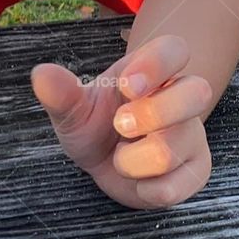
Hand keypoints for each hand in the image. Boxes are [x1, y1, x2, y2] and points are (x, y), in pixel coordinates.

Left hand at [31, 35, 212, 208]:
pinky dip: (145, 189)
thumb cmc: (95, 126)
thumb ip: (62, 93)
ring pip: (175, 147)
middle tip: (120, 124)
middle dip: (153, 113)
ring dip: (132, 160)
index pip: (175, 50)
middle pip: (197, 92)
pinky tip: (138, 181)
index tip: (127, 86)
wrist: (106, 164)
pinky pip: (176, 185)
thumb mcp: (74, 109)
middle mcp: (182, 99)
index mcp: (154, 72)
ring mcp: (192, 135)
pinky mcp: (195, 171)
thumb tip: (41, 75)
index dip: (156, 64)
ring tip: (120, 157)